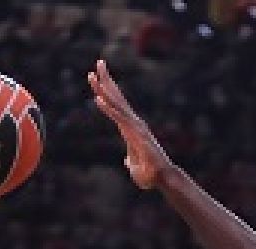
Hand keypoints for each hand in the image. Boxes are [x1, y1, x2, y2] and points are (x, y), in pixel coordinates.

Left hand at [87, 59, 171, 189]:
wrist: (163, 178)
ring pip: (116, 104)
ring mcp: (134, 127)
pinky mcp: (134, 134)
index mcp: (130, 128)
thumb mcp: (134, 167)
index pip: (116, 105)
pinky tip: (97, 99)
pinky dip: (107, 109)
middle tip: (98, 63)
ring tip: (92, 75)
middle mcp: (133, 123)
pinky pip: (118, 118)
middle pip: (117, 98)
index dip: (107, 91)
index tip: (98, 78)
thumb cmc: (150, 174)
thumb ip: (130, 161)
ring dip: (103, 89)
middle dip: (106, 80)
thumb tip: (128, 161)